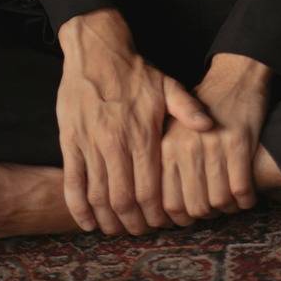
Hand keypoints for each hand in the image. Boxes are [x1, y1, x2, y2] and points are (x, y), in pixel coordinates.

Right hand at [56, 9, 212, 235]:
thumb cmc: (135, 71)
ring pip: (98, 196)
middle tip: (139, 231)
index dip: (154, 215)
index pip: (150, 191)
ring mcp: (90, 144)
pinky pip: (72, 182)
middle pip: (123, 200)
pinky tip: (87, 222)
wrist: (96, 49)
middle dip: (133, 224)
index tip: (159, 224)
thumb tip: (209, 128)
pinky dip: (78, 208)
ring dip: (107, 221)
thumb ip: (188, 109)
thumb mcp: (167, 85)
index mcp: (142, 134)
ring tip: (116, 229)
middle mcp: (115, 143)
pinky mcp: (70, 141)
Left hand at [161, 53, 270, 225]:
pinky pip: (242, 189)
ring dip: (228, 208)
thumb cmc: (204, 110)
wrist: (235, 77)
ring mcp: (213, 145)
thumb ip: (165, 164)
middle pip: (195, 207)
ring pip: (219, 201)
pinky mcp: (238, 142)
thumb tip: (160, 210)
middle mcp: (187, 147)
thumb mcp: (175, 130)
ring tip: (231, 201)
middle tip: (215, 209)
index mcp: (168, 146)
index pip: (168, 203)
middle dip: (208, 215)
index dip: (182, 219)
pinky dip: (246, 199)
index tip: (191, 219)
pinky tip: (246, 194)